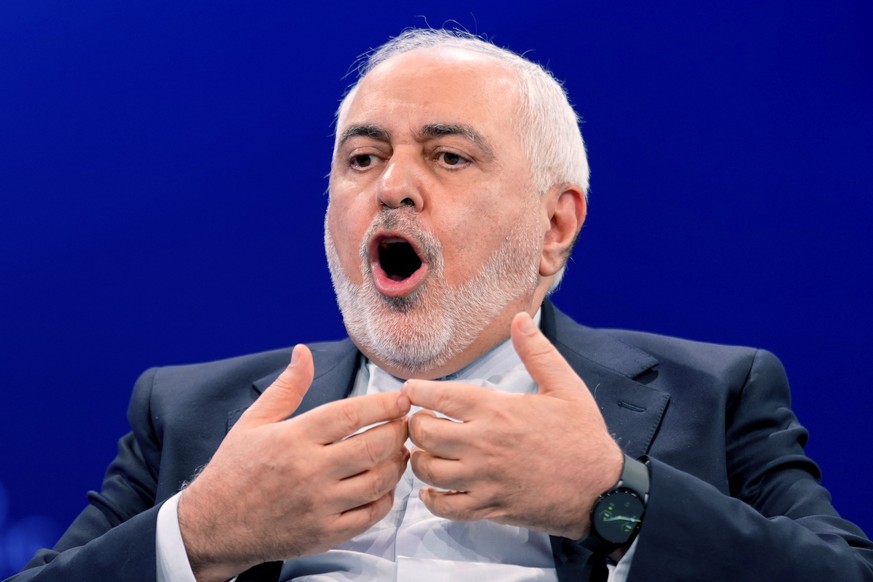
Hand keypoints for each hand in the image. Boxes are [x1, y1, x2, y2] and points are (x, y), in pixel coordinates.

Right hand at [178, 344, 410, 580]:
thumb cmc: (234, 471)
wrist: (213, 527)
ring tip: (399, 450)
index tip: (401, 397)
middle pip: (374, 446)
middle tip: (405, 423)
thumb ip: (287, 387)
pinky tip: (384, 484)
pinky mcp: (325, 533)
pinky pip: (371, 514)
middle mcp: (310, 471)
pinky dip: (386, 497)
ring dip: (397, 463)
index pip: (352, 414)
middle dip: (398, 430)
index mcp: (294, 438)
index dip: (385, 403)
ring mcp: (320, 505)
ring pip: (379, 481)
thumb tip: (303, 352)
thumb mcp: (254, 422)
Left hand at [404, 312, 621, 538]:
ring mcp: (484, 479)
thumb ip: (537, 352)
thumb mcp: (565, 387)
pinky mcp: (489, 507)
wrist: (602, 491)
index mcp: (498, 411)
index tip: (411, 390)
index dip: (417, 392)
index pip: (439, 398)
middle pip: (424, 434)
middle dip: (415, 425)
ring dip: (419, 460)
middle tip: (420, 421)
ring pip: (427, 471)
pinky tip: (433, 489)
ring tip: (426, 452)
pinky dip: (431, 499)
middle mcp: (483, 445)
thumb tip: (519, 318)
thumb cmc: (584, 437)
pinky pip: (445, 507)